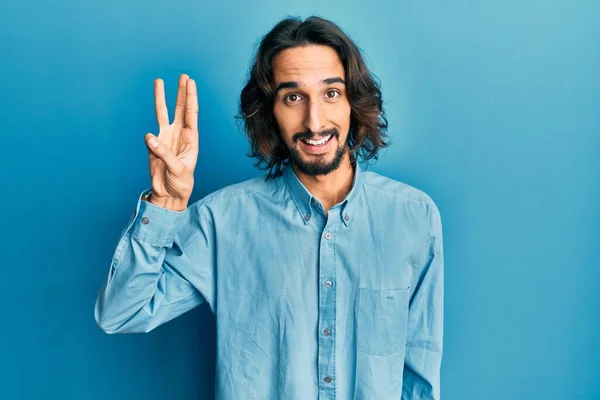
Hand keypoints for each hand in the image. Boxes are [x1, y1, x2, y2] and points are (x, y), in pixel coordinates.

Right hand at [144, 74, 198, 210]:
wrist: (169, 195)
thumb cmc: (181, 184)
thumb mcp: (177, 170)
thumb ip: (164, 153)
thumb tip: (149, 136)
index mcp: (191, 139)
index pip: (191, 113)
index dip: (190, 97)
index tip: (190, 82)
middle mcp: (179, 135)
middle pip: (180, 109)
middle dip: (181, 92)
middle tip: (183, 76)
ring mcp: (166, 139)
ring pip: (163, 114)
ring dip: (161, 98)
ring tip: (159, 81)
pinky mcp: (154, 146)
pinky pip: (150, 135)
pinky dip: (149, 135)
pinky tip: (149, 138)